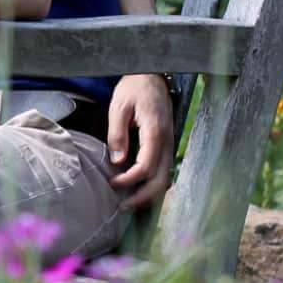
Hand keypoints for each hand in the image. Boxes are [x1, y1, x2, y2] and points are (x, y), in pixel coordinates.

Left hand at [106, 73, 175, 209]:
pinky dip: (153, 183)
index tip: (112, 183)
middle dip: (143, 197)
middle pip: (161, 179)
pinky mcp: (167, 144)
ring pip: (166, 178)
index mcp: (155, 132)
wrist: (153, 75)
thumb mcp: (119, 107)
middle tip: (122, 207)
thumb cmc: (134, 88)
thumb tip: (117, 161)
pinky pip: (165, 170)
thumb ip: (117, 134)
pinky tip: (138, 189)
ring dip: (149, 194)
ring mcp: (170, 144)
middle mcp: (168, 141)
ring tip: (129, 203)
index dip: (130, 180)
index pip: (147, 166)